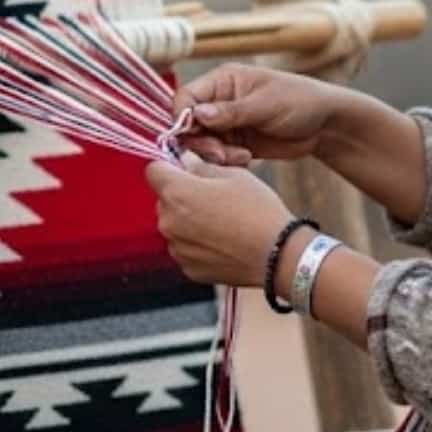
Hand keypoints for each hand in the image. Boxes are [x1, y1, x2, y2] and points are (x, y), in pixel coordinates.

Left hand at [144, 154, 295, 288]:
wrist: (278, 255)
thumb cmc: (258, 210)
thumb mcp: (233, 174)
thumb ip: (201, 166)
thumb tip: (186, 163)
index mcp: (176, 193)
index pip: (153, 170)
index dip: (168, 166)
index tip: (183, 169)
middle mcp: (168, 222)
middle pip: (164, 199)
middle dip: (182, 195)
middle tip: (213, 197)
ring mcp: (177, 248)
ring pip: (174, 224)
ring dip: (189, 220)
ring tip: (222, 222)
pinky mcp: (187, 268)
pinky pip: (185, 247)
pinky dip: (197, 243)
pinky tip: (223, 242)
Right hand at [172, 62, 347, 165]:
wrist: (325, 124)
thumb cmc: (299, 100)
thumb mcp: (266, 104)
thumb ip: (231, 111)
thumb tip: (196, 114)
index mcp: (223, 81)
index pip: (186, 97)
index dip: (182, 117)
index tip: (193, 133)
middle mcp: (219, 101)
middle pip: (189, 125)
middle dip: (202, 142)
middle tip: (222, 153)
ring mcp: (227, 124)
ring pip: (202, 144)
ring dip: (216, 154)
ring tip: (242, 157)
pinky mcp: (236, 144)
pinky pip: (218, 156)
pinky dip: (227, 162)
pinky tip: (247, 159)